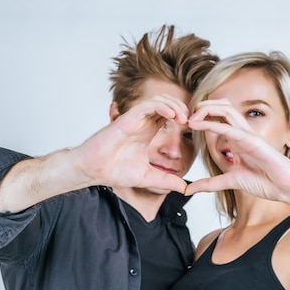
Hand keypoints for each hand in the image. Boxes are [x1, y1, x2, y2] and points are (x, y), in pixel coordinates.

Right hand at [73, 94, 189, 192]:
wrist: (93, 170)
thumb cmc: (113, 171)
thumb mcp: (148, 177)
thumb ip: (166, 181)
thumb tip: (184, 188)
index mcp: (148, 132)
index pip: (170, 116)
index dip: (185, 119)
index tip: (196, 129)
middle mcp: (143, 123)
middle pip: (168, 104)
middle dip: (184, 109)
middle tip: (193, 122)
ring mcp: (135, 119)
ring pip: (159, 100)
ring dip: (175, 106)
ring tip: (184, 119)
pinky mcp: (127, 119)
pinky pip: (148, 105)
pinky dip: (162, 107)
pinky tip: (172, 116)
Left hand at [185, 99, 289, 199]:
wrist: (285, 188)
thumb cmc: (265, 181)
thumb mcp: (229, 182)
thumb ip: (209, 184)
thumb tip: (188, 189)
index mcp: (235, 139)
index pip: (217, 118)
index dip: (199, 117)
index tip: (182, 124)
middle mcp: (241, 132)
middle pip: (220, 107)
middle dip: (201, 107)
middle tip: (184, 116)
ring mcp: (247, 134)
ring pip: (225, 109)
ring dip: (205, 109)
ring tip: (190, 118)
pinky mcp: (252, 141)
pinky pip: (229, 128)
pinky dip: (211, 124)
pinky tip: (197, 125)